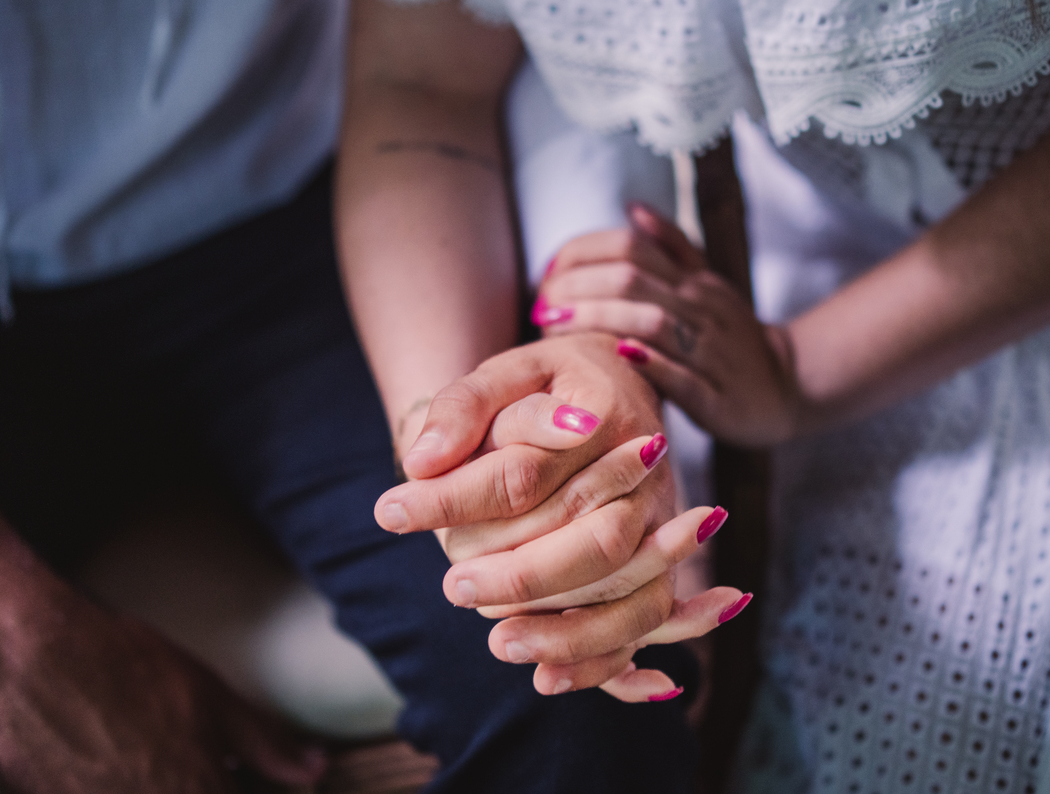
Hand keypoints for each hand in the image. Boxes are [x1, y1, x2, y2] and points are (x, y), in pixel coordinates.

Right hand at [0, 496, 325, 793]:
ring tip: (141, 756)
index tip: (233, 776)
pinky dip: (108, 785)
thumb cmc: (126, 671)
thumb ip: (265, 745)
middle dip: (199, 783)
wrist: (31, 661)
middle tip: (183, 758)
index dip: (241, 789)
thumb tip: (315, 768)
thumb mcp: (211, 698)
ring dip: (155, 783)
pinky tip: (106, 765)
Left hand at [375, 335, 749, 700]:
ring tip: (497, 642)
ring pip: (629, 591)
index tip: (390, 511)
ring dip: (564, 628)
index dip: (457, 497)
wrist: (608, 387)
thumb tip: (420, 460)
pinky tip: (544, 679)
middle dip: (521, 574)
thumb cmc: (546, 382)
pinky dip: (600, 659)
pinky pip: (643, 622)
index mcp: (603, 413)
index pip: (527, 470)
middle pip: (596, 540)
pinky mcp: (658, 564)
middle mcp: (644, 474)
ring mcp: (659, 523)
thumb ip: (463, 406)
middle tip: (452, 586)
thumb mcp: (504, 370)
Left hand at [533, 203, 803, 446]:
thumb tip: (632, 208)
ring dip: (601, 320)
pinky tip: (620, 356)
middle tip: (542, 302)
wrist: (788, 386)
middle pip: (635, 282)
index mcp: (694, 281)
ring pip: (656, 324)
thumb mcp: (708, 285)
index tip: (547, 272)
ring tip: (557, 325)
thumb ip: (672, 247)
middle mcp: (702, 309)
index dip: (584, 254)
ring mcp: (712, 353)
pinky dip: (652, 364)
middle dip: (580, 289)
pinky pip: (685, 378)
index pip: (632, 248)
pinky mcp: (718, 398)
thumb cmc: (731, 336)